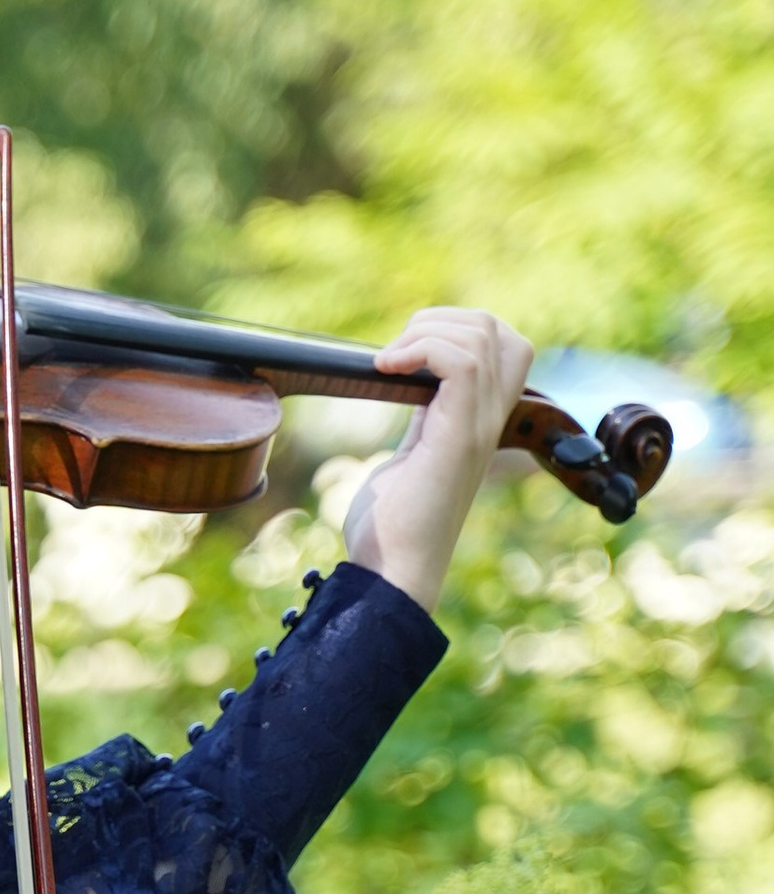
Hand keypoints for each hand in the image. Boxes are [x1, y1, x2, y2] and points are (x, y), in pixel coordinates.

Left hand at [341, 304, 535, 615]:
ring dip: (424, 332)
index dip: (459, 328)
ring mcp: (480, 427)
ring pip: (480, 335)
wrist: (391, 572)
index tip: (407, 353)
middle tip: (395, 354)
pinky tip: (387, 369)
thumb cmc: (392, 526)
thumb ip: (424, 416)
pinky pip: (461, 360)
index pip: (507, 344)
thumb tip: (404, 376)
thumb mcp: (411, 454)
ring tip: (388, 362)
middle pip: (498, 329)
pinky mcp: (460, 436)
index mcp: (483, 420)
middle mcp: (491, 419)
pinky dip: (421, 349)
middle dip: (440, 321)